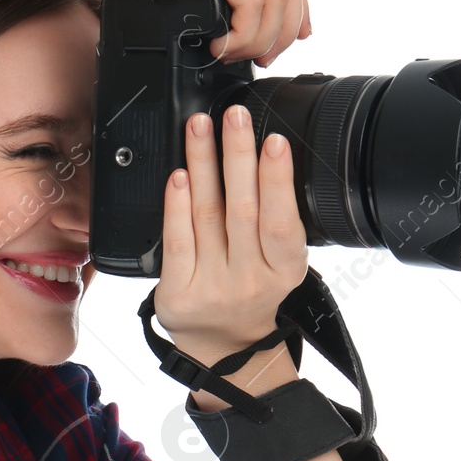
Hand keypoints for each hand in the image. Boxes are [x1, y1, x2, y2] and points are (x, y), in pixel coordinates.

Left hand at [153, 103, 308, 358]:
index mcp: (284, 269)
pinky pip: (177, 240)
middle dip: (237, 155)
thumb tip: (263, 153)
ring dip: (202, 164)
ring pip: (207, 215)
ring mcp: (213, 287)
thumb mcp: (278, 262)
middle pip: (242, 209)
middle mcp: (250, 279)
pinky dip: (176, 205)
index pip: (282, 222)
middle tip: (233, 115)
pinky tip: (178, 176)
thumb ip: (273, 218)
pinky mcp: (178, 293)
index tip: (274, 141)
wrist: (222, 345)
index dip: (278, 180)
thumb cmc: (251, 290)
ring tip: (199, 126)